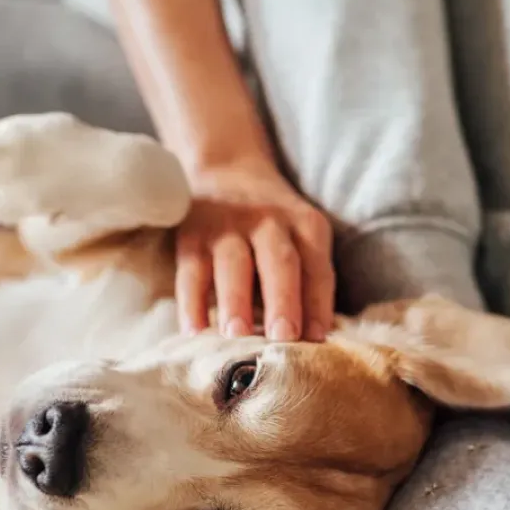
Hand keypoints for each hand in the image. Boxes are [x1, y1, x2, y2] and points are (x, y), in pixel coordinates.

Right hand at [175, 161, 334, 341]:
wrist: (226, 169)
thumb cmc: (274, 224)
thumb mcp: (301, 236)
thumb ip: (308, 280)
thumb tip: (312, 338)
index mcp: (306, 225)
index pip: (317, 269)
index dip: (319, 305)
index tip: (317, 340)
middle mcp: (269, 222)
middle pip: (279, 262)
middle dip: (283, 300)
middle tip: (283, 337)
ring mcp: (227, 226)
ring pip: (233, 265)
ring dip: (235, 302)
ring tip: (236, 336)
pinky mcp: (191, 235)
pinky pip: (191, 272)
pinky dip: (191, 303)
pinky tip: (194, 331)